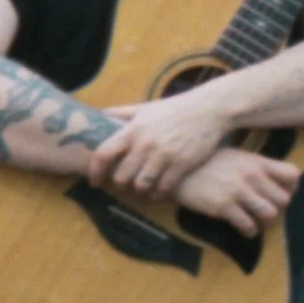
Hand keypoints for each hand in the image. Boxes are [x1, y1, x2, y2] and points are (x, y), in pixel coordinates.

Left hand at [88, 89, 230, 199]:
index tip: (95, 181)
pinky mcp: (181, 165)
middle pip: (121, 177)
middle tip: (124, 187)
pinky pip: (163, 189)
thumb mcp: (145, 107)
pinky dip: (158, 195)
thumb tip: (101, 114)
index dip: (95, 171)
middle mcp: (145, 144)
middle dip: (120, 185)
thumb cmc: (174, 109)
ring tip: (141, 191)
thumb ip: (122, 112)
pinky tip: (159, 192)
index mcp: (132, 129)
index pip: (103, 154)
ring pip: (141, 186)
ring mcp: (163, 155)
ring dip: (139, 192)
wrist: (208, 109)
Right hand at [170, 147, 301, 237]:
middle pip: (284, 200)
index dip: (291, 188)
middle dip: (278, 210)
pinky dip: (250, 232)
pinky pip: (249, 226)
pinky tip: (244, 228)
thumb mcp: (234, 156)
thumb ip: (255, 166)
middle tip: (266, 212)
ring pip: (270, 215)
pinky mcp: (224, 206)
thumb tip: (273, 180)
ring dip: (266, 223)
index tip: (281, 194)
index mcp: (256, 161)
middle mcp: (251, 175)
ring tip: (257, 222)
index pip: (292, 174)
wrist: (177, 171)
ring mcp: (238, 191)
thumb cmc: (207, 164)